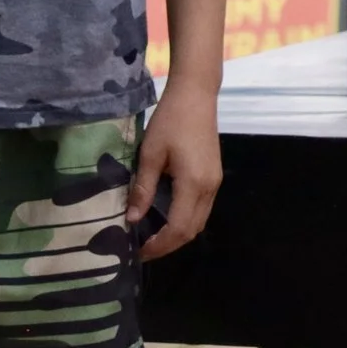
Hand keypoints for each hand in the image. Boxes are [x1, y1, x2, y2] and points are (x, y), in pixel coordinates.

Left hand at [131, 80, 221, 260]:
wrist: (196, 95)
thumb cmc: (170, 121)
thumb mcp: (150, 154)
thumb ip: (143, 189)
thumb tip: (132, 219)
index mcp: (193, 184)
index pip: (178, 229)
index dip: (159, 245)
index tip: (138, 252)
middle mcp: (209, 188)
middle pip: (192, 230)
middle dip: (169, 245)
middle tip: (143, 248)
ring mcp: (215, 182)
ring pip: (199, 221)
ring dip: (178, 234)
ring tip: (153, 236)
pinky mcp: (214, 175)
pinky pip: (202, 208)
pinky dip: (186, 220)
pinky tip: (167, 216)